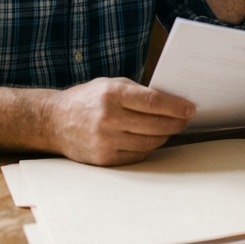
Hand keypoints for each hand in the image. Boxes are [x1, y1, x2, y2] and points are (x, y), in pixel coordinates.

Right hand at [48, 77, 194, 165]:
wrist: (54, 121)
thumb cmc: (88, 99)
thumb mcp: (110, 84)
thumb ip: (138, 92)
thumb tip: (172, 102)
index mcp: (112, 94)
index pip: (153, 102)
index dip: (176, 107)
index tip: (190, 108)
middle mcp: (108, 118)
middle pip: (155, 124)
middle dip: (176, 123)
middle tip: (185, 120)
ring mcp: (106, 140)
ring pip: (150, 142)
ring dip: (164, 136)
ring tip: (171, 128)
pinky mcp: (104, 158)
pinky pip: (137, 155)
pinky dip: (148, 147)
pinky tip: (152, 139)